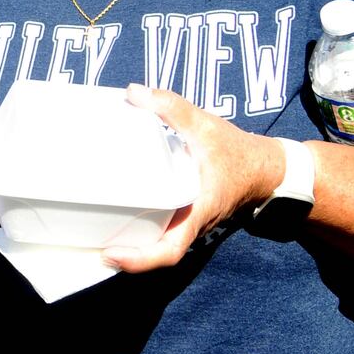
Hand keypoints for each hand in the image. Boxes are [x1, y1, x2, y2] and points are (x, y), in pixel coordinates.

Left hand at [101, 84, 285, 272]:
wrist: (264, 169)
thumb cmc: (237, 152)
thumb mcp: (206, 126)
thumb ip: (172, 107)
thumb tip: (133, 93)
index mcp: (197, 211)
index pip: (170, 249)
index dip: (141, 260)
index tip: (112, 256)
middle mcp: (190, 224)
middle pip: (156, 253)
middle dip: (125, 257)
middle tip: (89, 248)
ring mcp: (187, 223)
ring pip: (158, 244)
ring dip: (130, 246)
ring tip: (93, 236)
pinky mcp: (184, 215)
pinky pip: (161, 230)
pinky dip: (139, 231)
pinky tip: (115, 215)